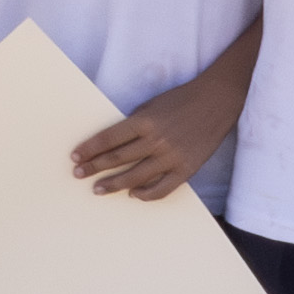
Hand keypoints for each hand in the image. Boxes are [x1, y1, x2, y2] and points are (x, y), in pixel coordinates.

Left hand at [73, 86, 228, 204]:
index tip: (75, 156)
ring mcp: (172, 157)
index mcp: (145, 120)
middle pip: (117, 159)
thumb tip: (113, 143)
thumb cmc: (182, 99)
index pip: (108, 139)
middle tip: (78, 174)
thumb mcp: (152, 104)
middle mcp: (156, 140)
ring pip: (135, 177)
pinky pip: (162, 189)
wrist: (218, 100)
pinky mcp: (187, 169)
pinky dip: (145, 194)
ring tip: (97, 189)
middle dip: (94, 167)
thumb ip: (134, 123)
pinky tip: (132, 194)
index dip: (89, 149)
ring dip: (113, 184)